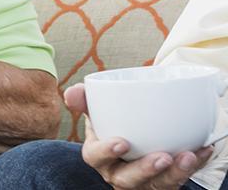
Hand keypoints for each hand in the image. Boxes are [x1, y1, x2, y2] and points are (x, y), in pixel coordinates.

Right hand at [69, 84, 212, 188]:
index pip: (95, 158)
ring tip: (187, 157)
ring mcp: (143, 182)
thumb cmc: (114, 125)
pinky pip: (180, 180)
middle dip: (145, 170)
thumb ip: (85, 99)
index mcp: (98, 155)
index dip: (107, 153)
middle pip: (128, 179)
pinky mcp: (164, 184)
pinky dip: (193, 166)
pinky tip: (202, 150)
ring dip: (174, 173)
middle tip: (162, 157)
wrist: (137, 136)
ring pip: (157, 185)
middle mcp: (118, 173)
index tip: (123, 142)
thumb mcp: (98, 111)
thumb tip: (70, 93)